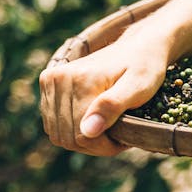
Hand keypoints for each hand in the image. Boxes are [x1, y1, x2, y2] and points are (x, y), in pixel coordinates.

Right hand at [39, 34, 168, 156]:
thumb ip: (113, 106)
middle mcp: (58, 78)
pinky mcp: (47, 83)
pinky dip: (72, 131)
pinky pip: (53, 124)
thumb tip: (87, 131)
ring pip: (59, 134)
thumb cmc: (144, 67)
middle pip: (68, 137)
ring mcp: (50, 80)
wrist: (138, 46)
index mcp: (80, 80)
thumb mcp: (139, 87)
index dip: (105, 146)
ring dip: (83, 140)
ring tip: (108, 131)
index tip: (125, 139)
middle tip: (118, 137)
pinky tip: (93, 124)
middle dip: (95, 144)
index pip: (82, 135)